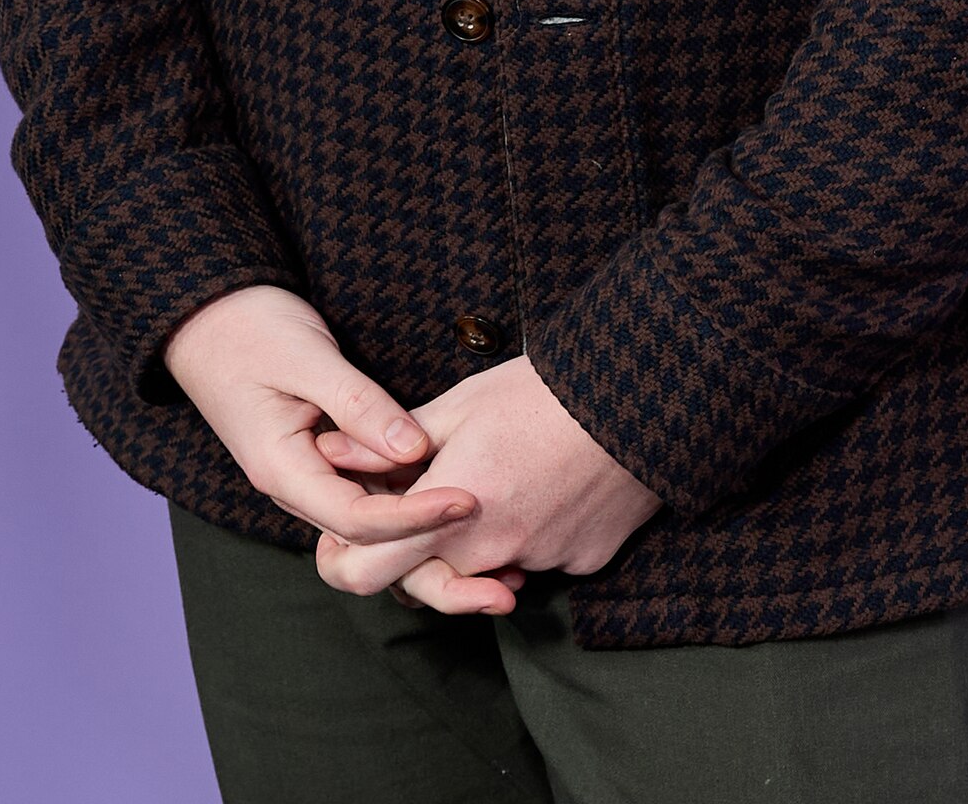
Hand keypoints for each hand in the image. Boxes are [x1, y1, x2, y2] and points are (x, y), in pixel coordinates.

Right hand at [164, 286, 482, 560]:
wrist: (206, 315)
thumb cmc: (248, 329)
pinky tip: (452, 486)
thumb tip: (415, 450)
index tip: (469, 500)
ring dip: (423, 524)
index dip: (417, 518)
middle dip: (426, 541)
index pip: (359, 521)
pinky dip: (409, 490)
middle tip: (491, 533)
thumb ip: (358, 405)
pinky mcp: (325, 456)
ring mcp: (311, 474)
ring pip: (372, 515)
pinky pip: (370, 486)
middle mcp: (297, 486)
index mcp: (282, 472)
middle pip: (369, 535)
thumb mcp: (306, 359)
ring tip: (486, 523)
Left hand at [312, 354, 661, 615]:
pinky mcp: (582, 563)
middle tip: (421, 497)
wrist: (641, 395)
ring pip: (485, 571)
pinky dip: (529, 534)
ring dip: (474, 541)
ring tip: (494, 475)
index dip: (343, 557)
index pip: (367, 572)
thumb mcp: (456, 405)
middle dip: (414, 547)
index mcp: (449, 511)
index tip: (346, 531)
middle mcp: (492, 552)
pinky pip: (538, 562)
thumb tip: (326, 453)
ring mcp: (542, 563)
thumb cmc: (541, 390)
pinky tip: (544, 483)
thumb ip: (386, 444)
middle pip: (427, 577)